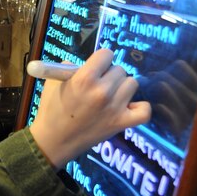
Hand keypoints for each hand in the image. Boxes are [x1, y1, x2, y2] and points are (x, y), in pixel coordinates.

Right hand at [29, 49, 150, 168]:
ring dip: (122, 89)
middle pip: (120, 70)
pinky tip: (128, 108)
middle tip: (98, 87)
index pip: (107, 54)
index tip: (95, 69)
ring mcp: (115, 108)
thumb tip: (89, 63)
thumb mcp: (54, 82)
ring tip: (110, 98)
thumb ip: (71, 68)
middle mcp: (102, 91)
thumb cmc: (52, 110)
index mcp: (85, 78)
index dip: (100, 60)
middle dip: (109, 76)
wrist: (54, 141)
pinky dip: (139, 108)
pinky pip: (144, 110)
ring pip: (132, 84)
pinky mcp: (122, 123)